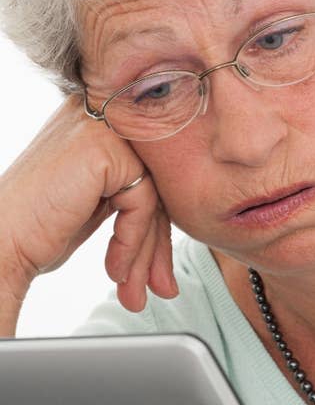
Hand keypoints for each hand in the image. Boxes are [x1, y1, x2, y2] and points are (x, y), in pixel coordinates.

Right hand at [0, 95, 177, 319]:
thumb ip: (135, 193)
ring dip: (147, 252)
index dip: (155, 227)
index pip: (149, 172)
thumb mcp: (96, 204)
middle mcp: (99, 112)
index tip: (154, 274)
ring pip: (153, 195)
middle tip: (159, 289)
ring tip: (134, 291)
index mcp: (98, 120)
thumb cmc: (37, 229)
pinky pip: (144, 202)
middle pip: (155, 182)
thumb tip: (186, 210)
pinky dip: (133, 241)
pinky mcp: (103, 149)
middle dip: (157, 244)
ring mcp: (101, 126)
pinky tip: (113, 268)